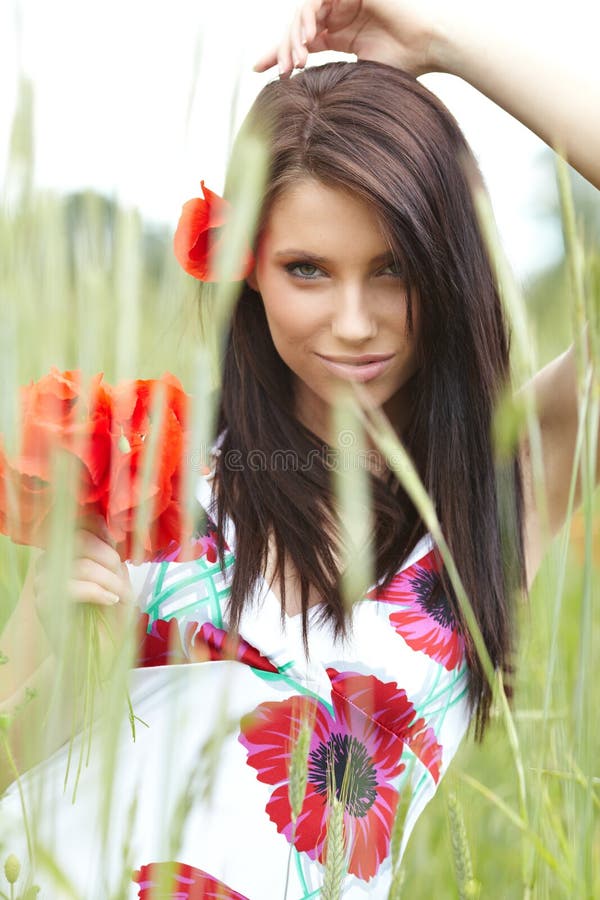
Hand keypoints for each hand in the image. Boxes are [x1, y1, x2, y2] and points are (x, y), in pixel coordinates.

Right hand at [31, 515, 135, 653]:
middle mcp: (51, 562)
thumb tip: (110, 530)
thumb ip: (111, 554)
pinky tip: (109, 600)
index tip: (119, 555)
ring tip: (119, 595)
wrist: (99, 652)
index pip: (81, 524)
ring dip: (108, 579)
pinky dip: (97, 592)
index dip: (103, 533)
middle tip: (121, 577)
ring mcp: (44, 582)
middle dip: (107, 556)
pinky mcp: (44, 603)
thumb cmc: (109, 615)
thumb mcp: (118, 578)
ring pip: (79, 565)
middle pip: (78, 539)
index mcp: (68, 552)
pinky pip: (71, 586)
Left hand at [253, 0, 447, 79]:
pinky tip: (309, 36)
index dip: (278, 52)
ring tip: (298, 58)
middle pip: (296, 27)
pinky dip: (308, 15)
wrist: (428, 46)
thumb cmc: (402, 65)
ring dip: (295, 35)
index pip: (300, 40)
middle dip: (284, 48)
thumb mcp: (358, 75)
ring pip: (303, 12)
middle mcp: (336, 15)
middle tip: (284, 71)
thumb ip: (331, 78)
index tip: (258, 69)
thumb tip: (305, 102)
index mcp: (337, 34)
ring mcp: (342, 0)